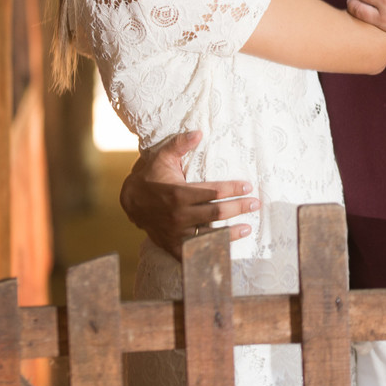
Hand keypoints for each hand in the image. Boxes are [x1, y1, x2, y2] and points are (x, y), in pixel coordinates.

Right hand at [118, 130, 258, 258]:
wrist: (129, 202)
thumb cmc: (150, 177)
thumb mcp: (162, 157)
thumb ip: (179, 144)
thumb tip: (198, 132)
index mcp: (180, 193)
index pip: (214, 191)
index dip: (233, 189)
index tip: (248, 187)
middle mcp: (180, 214)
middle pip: (217, 212)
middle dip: (239, 207)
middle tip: (256, 204)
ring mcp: (177, 232)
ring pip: (210, 235)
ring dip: (231, 233)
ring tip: (248, 228)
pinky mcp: (173, 245)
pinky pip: (195, 253)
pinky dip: (210, 253)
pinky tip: (226, 251)